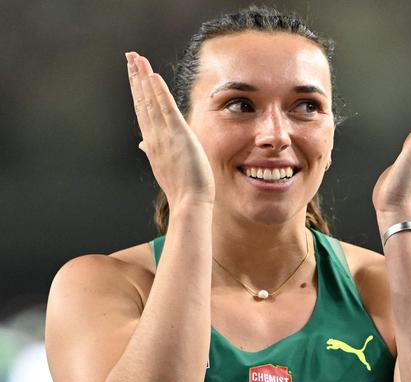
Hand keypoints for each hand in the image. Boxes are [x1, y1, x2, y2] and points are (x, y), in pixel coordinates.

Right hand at [126, 52, 214, 206]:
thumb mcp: (165, 166)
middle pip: (141, 101)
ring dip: (143, 78)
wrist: (189, 203)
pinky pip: (166, 110)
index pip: (143, 111)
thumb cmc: (181, 188)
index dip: (137, 90)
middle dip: (135, 77)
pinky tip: (153, 76)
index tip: (133, 73)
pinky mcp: (178, 136)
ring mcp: (164, 136)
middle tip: (130, 56)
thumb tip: (142, 144)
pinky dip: (159, 92)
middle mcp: (154, 137)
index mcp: (152, 143)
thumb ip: (153, 151)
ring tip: (137, 58)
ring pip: (150, 101)